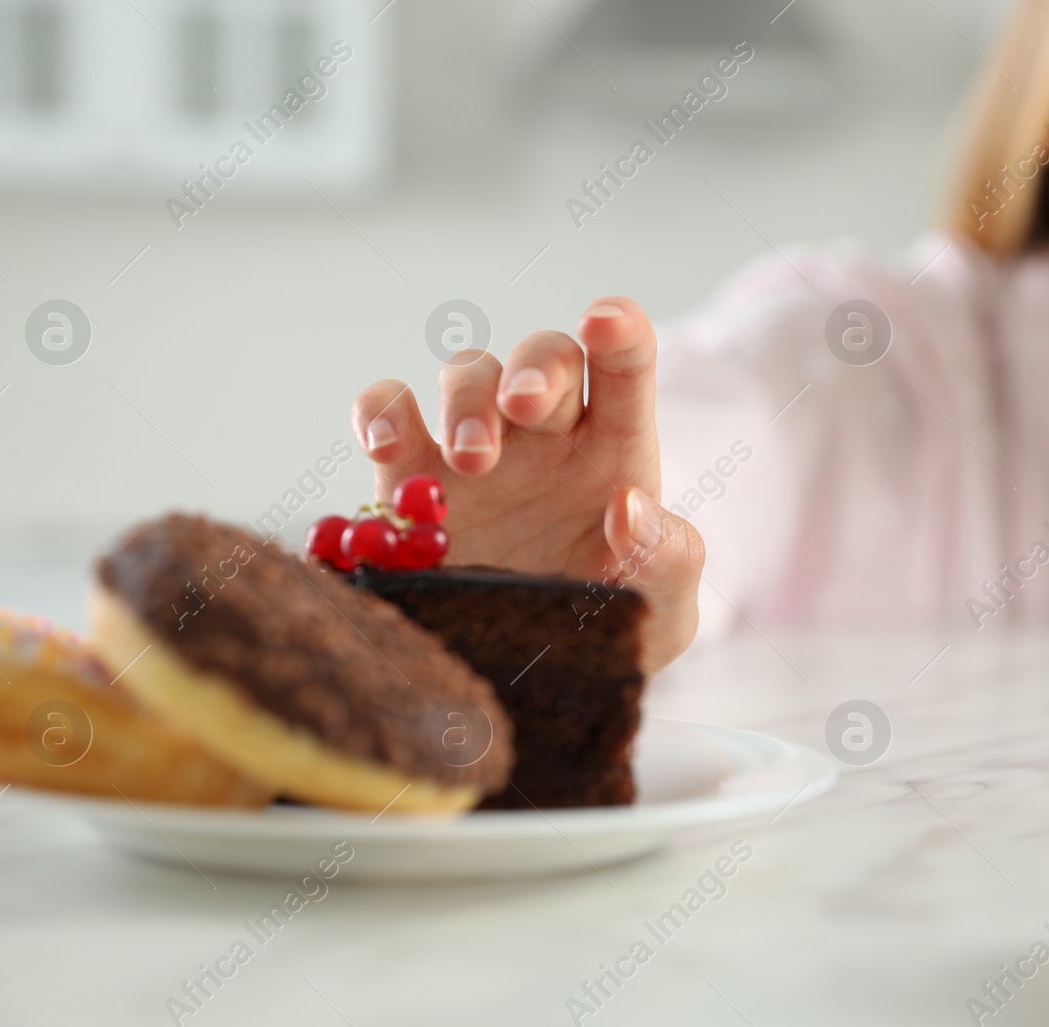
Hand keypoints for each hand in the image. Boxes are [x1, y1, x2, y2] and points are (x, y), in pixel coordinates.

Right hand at [351, 298, 705, 674]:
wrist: (531, 681)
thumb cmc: (611, 633)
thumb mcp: (663, 614)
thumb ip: (668, 561)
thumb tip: (631, 507)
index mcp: (614, 449)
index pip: (626, 363)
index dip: (619, 329)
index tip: (605, 323)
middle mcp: (546, 435)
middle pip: (543, 355)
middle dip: (534, 368)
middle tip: (526, 406)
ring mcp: (476, 449)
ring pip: (468, 373)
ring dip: (467, 401)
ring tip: (472, 462)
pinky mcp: (411, 479)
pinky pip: (388, 410)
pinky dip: (380, 411)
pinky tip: (385, 446)